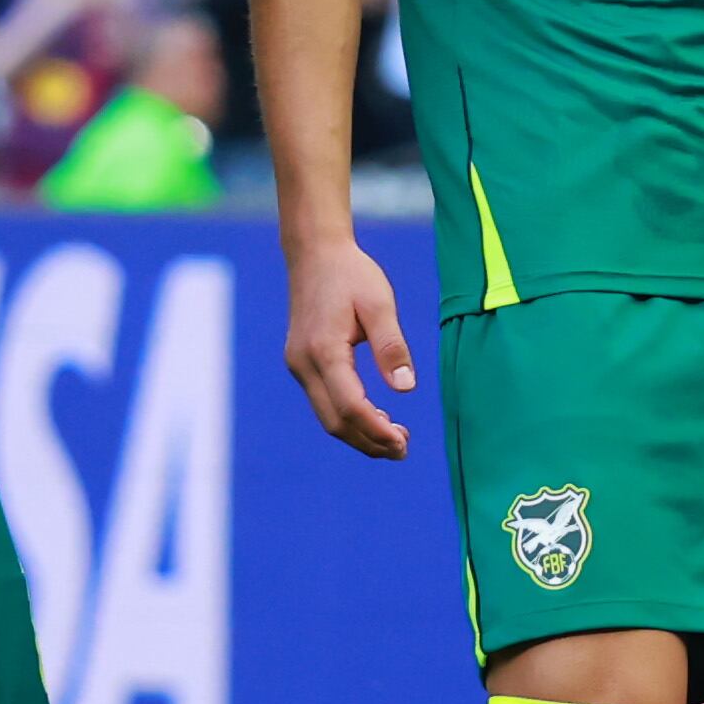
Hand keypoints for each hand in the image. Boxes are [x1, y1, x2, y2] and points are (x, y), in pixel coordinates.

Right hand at [283, 232, 413, 455]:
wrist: (314, 254)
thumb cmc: (351, 274)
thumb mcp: (379, 303)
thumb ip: (391, 346)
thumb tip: (406, 389)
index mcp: (323, 350)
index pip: (350, 407)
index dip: (376, 431)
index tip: (404, 442)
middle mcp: (303, 363)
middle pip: (335, 422)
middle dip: (369, 442)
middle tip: (404, 450)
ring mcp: (298, 365)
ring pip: (327, 417)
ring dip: (359, 435)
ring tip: (395, 440)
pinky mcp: (300, 363)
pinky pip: (323, 402)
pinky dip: (349, 418)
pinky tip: (375, 418)